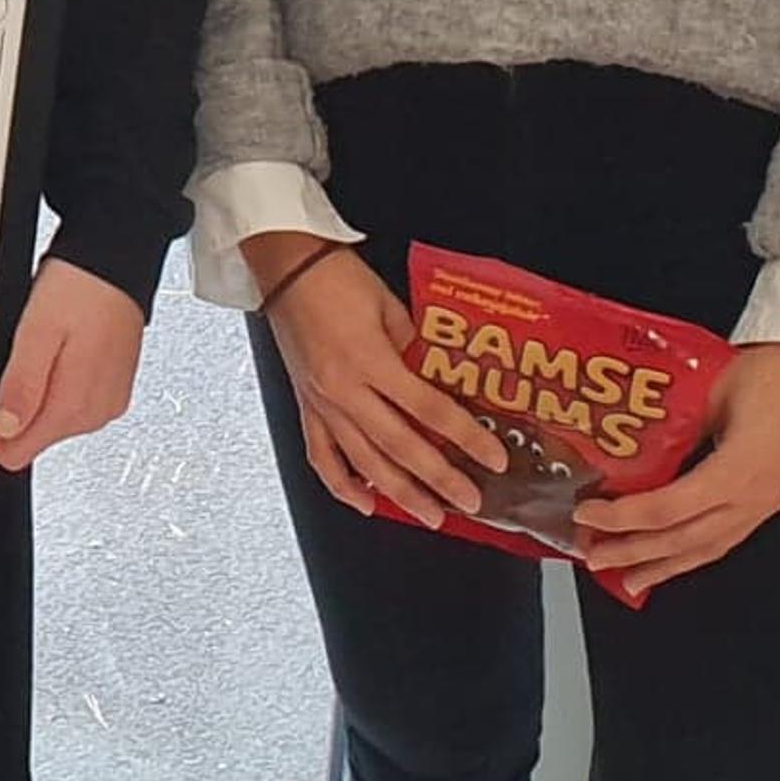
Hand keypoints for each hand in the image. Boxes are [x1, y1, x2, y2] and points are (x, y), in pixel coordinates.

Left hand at [0, 258, 141, 468]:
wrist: (118, 264)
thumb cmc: (83, 288)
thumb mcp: (38, 331)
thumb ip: (21, 384)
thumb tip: (5, 427)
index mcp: (73, 405)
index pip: (13, 452)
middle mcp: (95, 412)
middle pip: (32, 439)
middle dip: (3, 416)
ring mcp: (106, 401)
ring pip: (51, 422)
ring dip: (28, 401)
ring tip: (22, 357)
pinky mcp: (113, 387)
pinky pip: (73, 403)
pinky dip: (52, 389)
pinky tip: (49, 356)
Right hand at [259, 242, 501, 524]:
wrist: (286, 266)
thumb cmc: (337, 277)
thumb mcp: (391, 305)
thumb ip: (416, 347)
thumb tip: (441, 380)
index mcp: (370, 360)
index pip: (429, 409)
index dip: (465, 437)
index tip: (493, 458)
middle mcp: (345, 390)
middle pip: (400, 447)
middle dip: (439, 479)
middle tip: (469, 501)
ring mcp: (322, 403)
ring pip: (363, 462)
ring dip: (399, 493)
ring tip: (429, 514)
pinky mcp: (305, 406)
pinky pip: (322, 456)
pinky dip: (343, 485)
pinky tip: (366, 503)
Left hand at [574, 341, 779, 599]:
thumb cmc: (778, 368)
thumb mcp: (710, 391)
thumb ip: (673, 425)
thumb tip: (630, 446)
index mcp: (737, 472)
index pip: (666, 509)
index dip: (621, 518)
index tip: (586, 515)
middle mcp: (754, 499)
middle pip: (683, 541)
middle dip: (633, 553)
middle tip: (594, 558)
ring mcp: (765, 504)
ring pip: (707, 550)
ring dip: (664, 566)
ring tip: (631, 580)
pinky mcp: (771, 500)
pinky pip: (726, 540)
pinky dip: (693, 554)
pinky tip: (676, 559)